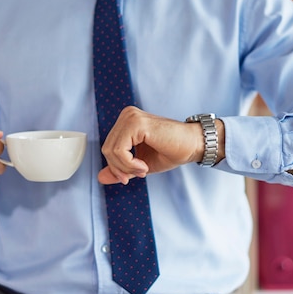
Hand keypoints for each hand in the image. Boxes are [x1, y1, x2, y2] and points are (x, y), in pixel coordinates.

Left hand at [98, 106, 224, 184]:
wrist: (192, 145)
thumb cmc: (171, 151)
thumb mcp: (139, 164)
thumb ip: (120, 169)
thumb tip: (100, 177)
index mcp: (127, 121)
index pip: (108, 147)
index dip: (116, 167)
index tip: (130, 176)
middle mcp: (127, 115)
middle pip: (106, 149)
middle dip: (120, 168)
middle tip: (139, 174)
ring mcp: (131, 117)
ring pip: (111, 151)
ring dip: (126, 167)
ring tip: (143, 169)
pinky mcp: (136, 123)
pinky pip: (120, 151)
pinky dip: (129, 164)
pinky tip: (143, 165)